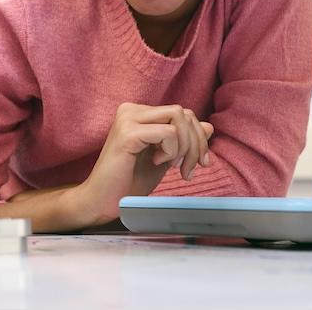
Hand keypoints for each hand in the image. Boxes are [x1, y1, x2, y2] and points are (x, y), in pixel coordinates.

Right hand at [75, 103, 213, 224]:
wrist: (102, 200)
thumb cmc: (129, 181)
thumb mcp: (165, 158)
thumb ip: (183, 141)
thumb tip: (209, 126)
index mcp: (139, 113)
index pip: (182, 113)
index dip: (198, 137)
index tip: (198, 163)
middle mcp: (131, 110)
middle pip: (183, 113)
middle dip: (196, 143)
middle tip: (189, 170)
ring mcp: (128, 119)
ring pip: (178, 118)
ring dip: (185, 147)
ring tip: (173, 167)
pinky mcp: (128, 133)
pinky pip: (168, 133)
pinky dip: (171, 151)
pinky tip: (156, 162)